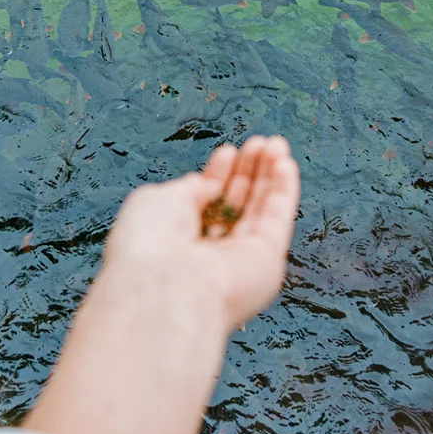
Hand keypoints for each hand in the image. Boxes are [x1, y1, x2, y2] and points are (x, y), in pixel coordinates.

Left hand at [101, 136, 300, 330]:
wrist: (162, 290)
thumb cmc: (147, 249)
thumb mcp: (156, 200)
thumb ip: (186, 190)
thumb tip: (206, 183)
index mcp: (177, 242)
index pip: (206, 205)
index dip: (219, 175)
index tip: (228, 151)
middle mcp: (210, 255)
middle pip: (237, 206)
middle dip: (248, 171)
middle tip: (258, 143)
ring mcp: (239, 261)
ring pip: (261, 210)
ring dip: (269, 174)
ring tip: (275, 143)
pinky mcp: (266, 264)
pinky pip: (278, 221)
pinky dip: (284, 191)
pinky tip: (285, 164)